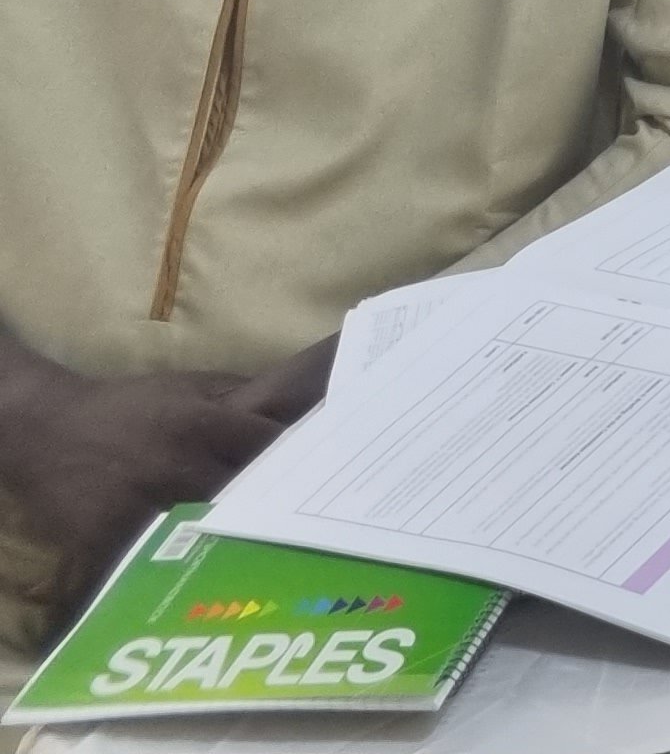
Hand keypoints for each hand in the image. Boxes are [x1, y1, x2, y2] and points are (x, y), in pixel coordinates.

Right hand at [0, 362, 293, 620]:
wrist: (48, 429)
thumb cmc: (129, 407)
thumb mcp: (189, 386)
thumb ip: (240, 399)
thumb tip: (295, 412)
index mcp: (201, 424)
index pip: (269, 448)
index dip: (298, 464)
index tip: (322, 478)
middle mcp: (177, 466)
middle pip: (244, 496)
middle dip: (272, 509)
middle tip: (306, 529)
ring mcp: (142, 507)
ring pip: (206, 534)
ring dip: (234, 545)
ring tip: (270, 562)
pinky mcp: (108, 541)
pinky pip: (154, 562)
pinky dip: (176, 572)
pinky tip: (203, 582)